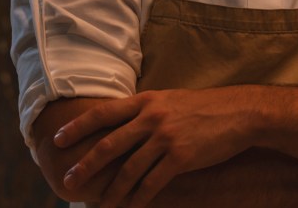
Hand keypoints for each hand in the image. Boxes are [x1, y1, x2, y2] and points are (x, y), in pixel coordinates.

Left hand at [53, 88, 251, 207]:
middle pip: (109, 144)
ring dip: (111, 191)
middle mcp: (152, 117)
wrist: (239, 112)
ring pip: (129, 170)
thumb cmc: (205, 107)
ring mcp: (165, 137)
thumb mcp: (170, 100)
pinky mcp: (180, 157)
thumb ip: (147, 110)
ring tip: (100, 205)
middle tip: (68, 181)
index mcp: (146, 100)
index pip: (104, 113)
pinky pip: (152, 183)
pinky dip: (138, 199)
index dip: (79, 127)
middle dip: (85, 165)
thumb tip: (123, 125)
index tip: (58, 140)